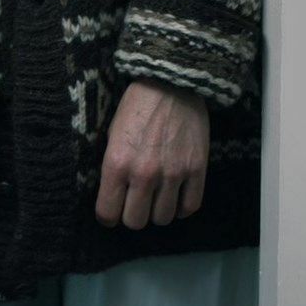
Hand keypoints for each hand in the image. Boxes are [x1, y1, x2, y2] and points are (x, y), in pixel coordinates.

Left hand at [96, 79, 209, 228]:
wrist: (171, 84)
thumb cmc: (135, 108)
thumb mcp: (110, 136)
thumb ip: (112, 169)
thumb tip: (112, 196)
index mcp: (116, 164)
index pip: (108, 213)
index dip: (107, 217)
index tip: (111, 211)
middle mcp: (144, 174)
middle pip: (136, 222)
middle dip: (131, 216)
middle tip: (133, 204)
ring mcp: (173, 173)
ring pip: (162, 218)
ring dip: (157, 212)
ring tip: (155, 199)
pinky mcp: (197, 170)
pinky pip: (190, 207)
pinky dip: (181, 208)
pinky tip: (175, 198)